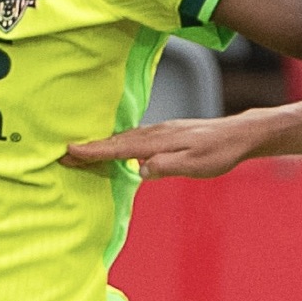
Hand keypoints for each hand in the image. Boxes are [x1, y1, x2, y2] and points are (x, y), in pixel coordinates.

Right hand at [64, 111, 276, 178]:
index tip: (70, 152)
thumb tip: (139, 170)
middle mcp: (156, 132)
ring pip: (125, 137)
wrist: (238, 134)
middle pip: (116, 140)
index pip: (119, 148)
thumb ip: (166, 166)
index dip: (94, 151)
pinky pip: (135, 136)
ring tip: (82, 152)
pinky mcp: (167, 132)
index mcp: (159, 141)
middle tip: (63, 154)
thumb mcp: (196, 165)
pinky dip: (119, 141)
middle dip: (90, 147)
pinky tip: (117, 147)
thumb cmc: (219, 153)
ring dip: (103, 144)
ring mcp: (161, 131)